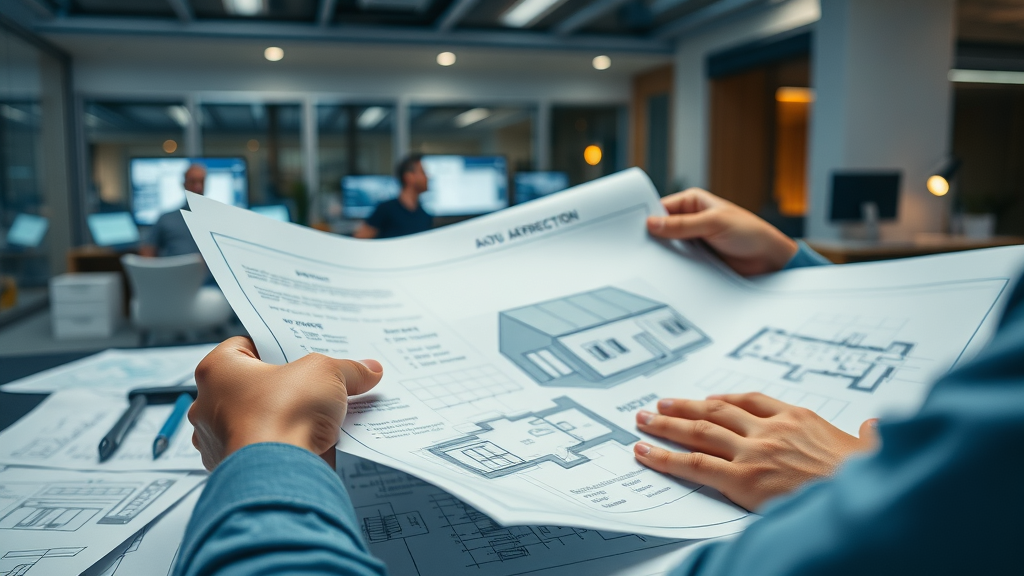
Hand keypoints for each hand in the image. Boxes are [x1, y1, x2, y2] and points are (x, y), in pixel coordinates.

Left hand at [188, 336, 383, 470]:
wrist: (280, 473)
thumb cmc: (282, 416)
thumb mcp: (326, 374)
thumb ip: (347, 369)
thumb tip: (367, 370)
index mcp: (218, 370)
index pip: (248, 346)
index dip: (279, 347)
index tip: (302, 351)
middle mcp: (209, 405)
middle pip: (254, 384)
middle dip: (286, 384)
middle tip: (315, 381)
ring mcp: (219, 440)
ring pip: (257, 419)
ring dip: (283, 417)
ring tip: (318, 413)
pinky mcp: (237, 469)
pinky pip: (263, 448)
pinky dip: (283, 445)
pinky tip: (310, 440)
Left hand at [633, 393, 877, 510]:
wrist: (866, 496)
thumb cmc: (869, 477)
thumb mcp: (872, 447)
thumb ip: (867, 434)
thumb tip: (874, 426)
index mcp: (798, 417)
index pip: (752, 401)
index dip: (724, 400)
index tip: (707, 401)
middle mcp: (771, 429)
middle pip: (716, 412)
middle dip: (685, 408)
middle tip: (661, 404)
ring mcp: (754, 452)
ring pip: (699, 432)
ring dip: (667, 425)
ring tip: (645, 420)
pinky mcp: (742, 480)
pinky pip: (695, 465)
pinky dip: (666, 457)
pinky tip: (646, 453)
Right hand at [647, 188, 797, 275]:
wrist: (768, 260)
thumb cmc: (750, 233)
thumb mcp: (714, 223)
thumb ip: (683, 225)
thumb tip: (653, 224)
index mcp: (693, 202)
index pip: (661, 207)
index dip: (647, 216)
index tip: (633, 228)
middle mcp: (690, 220)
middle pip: (661, 228)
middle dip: (652, 236)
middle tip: (637, 246)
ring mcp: (692, 240)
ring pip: (667, 246)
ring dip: (662, 252)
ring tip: (649, 259)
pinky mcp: (695, 258)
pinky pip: (677, 261)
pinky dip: (671, 265)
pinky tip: (664, 269)